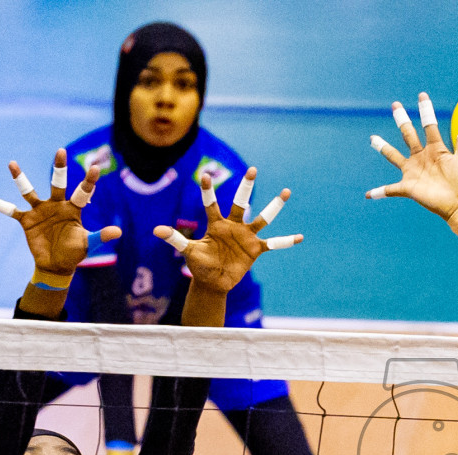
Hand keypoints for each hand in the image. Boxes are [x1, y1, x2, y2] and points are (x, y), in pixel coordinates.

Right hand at [0, 148, 120, 274]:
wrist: (57, 266)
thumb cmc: (74, 253)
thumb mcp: (88, 244)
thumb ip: (101, 236)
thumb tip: (118, 232)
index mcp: (73, 209)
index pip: (83, 192)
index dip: (88, 181)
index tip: (95, 167)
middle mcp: (56, 205)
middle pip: (57, 183)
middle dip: (59, 168)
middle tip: (62, 150)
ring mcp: (40, 211)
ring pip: (29, 191)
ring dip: (20, 178)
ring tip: (12, 163)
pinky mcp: (27, 221)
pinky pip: (11, 211)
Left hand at [154, 167, 301, 293]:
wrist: (213, 282)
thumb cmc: (199, 264)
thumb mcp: (188, 251)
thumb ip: (176, 239)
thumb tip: (157, 230)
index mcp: (216, 224)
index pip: (211, 204)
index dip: (209, 191)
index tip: (206, 175)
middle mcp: (233, 226)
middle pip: (241, 203)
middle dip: (246, 187)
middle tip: (252, 169)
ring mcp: (246, 237)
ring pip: (263, 218)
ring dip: (274, 206)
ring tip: (286, 191)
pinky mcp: (255, 250)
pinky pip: (273, 244)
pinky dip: (286, 241)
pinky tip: (301, 237)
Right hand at [367, 93, 457, 217]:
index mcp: (436, 149)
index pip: (429, 125)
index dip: (425, 110)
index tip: (422, 95)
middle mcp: (422, 157)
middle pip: (408, 135)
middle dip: (402, 120)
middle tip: (395, 105)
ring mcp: (414, 172)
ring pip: (394, 156)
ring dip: (383, 147)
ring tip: (372, 138)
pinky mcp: (409, 187)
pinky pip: (390, 190)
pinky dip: (379, 192)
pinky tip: (367, 194)